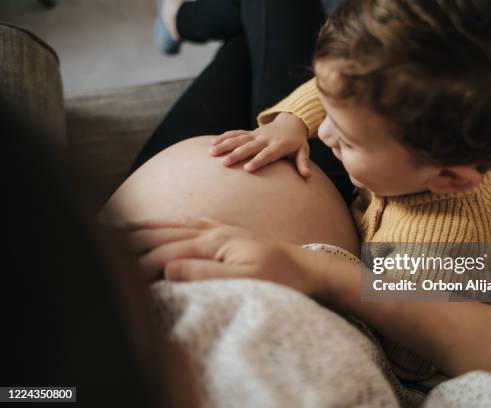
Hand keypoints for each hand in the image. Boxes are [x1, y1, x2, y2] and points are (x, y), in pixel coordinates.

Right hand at [123, 217, 324, 295]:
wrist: (307, 267)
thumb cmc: (279, 277)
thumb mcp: (245, 279)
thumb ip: (206, 274)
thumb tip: (168, 269)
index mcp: (215, 243)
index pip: (167, 251)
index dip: (140, 262)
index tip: (117, 271)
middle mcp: (214, 232)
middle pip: (165, 233)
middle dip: (133, 236)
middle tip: (102, 237)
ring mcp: (221, 230)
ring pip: (176, 224)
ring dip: (148, 225)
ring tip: (123, 225)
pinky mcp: (228, 234)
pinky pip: (193, 222)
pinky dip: (174, 222)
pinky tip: (169, 223)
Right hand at [209, 112, 311, 177]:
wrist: (291, 122)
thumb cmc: (297, 142)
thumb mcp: (303, 150)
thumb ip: (303, 162)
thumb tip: (307, 176)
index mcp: (278, 145)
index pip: (267, 154)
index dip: (258, 160)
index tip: (247, 169)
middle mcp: (265, 139)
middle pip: (249, 147)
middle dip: (236, 154)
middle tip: (224, 163)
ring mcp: (256, 134)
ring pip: (238, 139)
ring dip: (225, 145)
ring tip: (212, 153)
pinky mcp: (250, 132)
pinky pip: (235, 133)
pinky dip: (224, 137)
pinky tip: (212, 143)